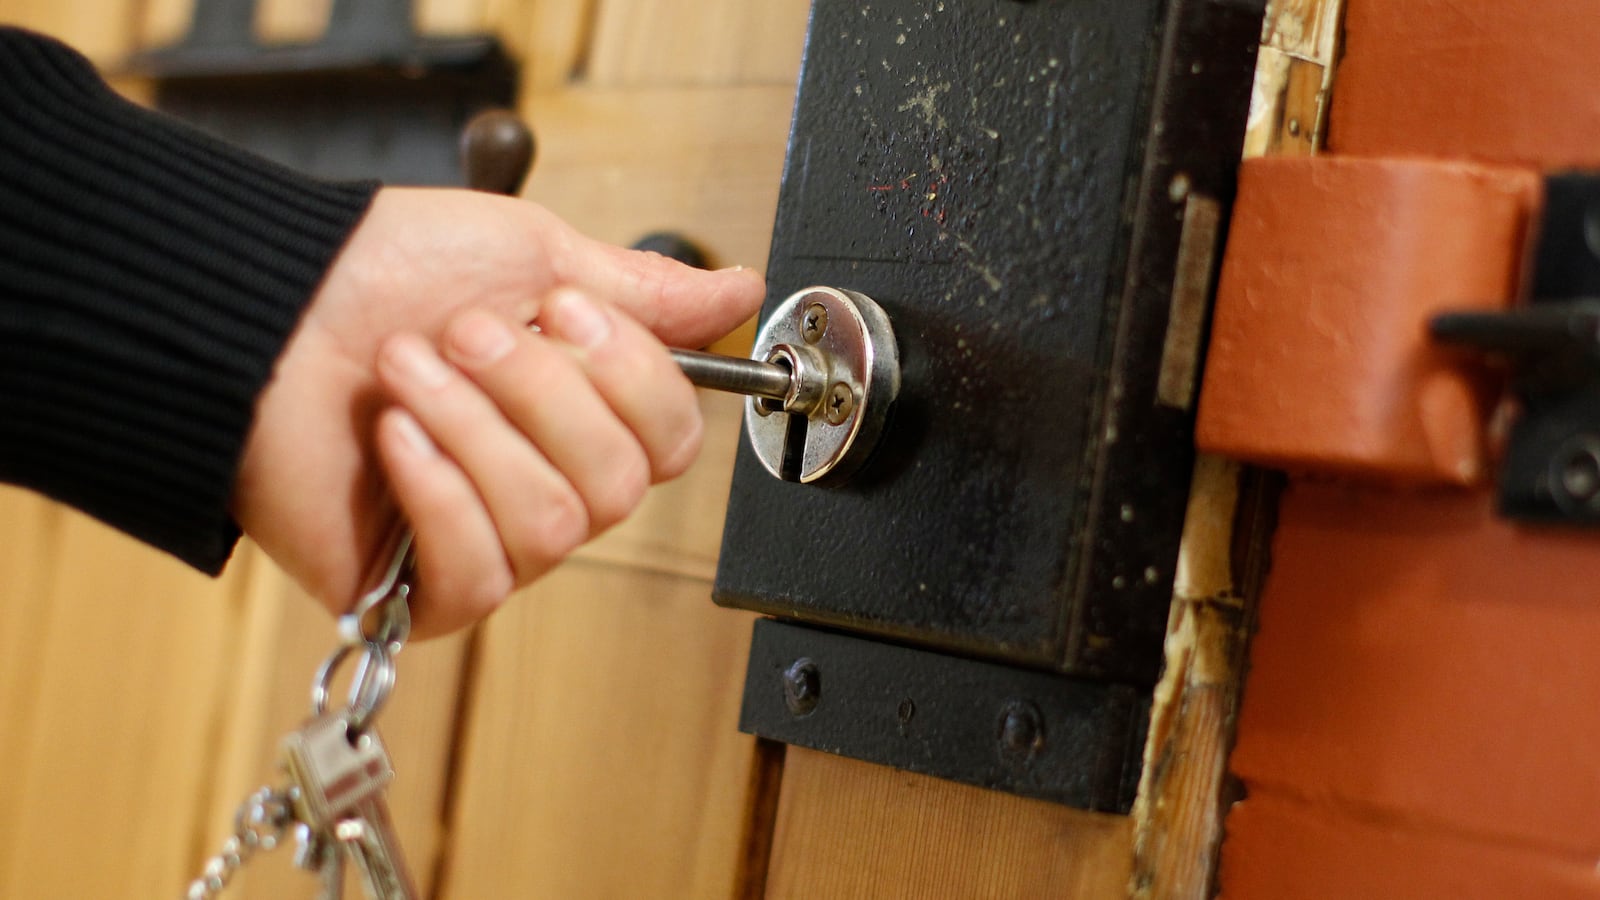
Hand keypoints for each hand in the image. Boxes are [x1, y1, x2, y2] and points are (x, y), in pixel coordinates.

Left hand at [231, 187, 764, 637]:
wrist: (259, 308)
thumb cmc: (382, 273)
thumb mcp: (535, 256)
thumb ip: (643, 291)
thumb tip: (741, 290)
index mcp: (580, 413)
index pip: (669, 439)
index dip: (629, 376)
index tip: (560, 309)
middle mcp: (546, 484)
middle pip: (616, 485)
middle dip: (534, 393)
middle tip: (459, 333)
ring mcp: (488, 541)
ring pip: (552, 524)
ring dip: (471, 430)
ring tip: (404, 375)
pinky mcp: (424, 591)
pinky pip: (481, 571)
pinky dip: (436, 492)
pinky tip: (392, 441)